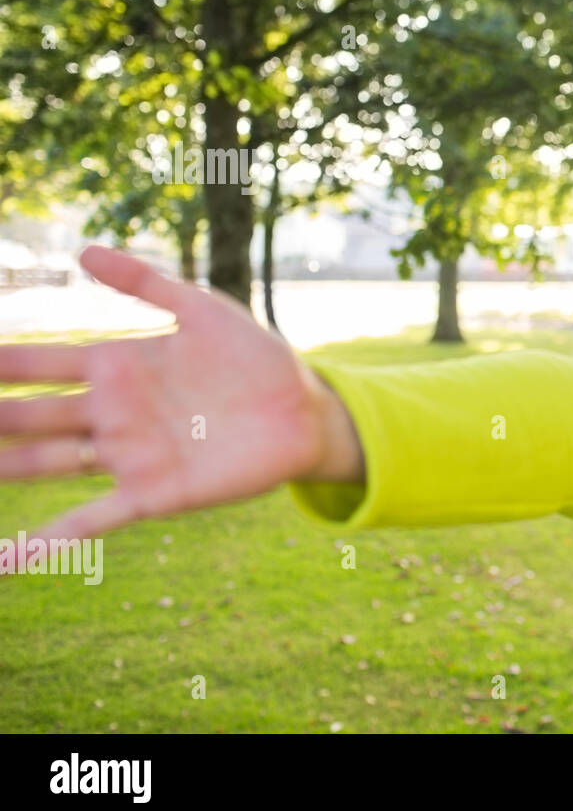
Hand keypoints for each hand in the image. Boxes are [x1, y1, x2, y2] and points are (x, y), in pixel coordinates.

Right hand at [0, 246, 362, 549]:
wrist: (305, 410)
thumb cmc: (256, 357)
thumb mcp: (202, 308)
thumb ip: (145, 281)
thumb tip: (81, 251)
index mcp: (116, 365)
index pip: (37, 362)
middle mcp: (111, 412)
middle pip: (29, 414)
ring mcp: (128, 454)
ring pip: (46, 463)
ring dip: (4, 466)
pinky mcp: (154, 492)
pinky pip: (92, 518)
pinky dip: (49, 540)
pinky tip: (6, 558)